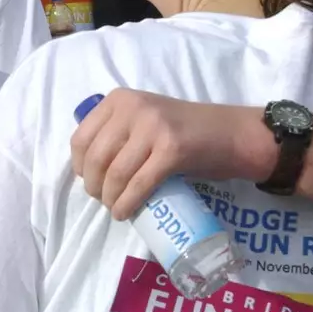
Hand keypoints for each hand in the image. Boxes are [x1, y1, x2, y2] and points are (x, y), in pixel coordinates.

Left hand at [70, 90, 265, 218]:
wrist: (232, 134)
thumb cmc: (186, 131)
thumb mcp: (144, 119)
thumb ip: (118, 132)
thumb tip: (88, 168)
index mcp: (120, 99)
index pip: (81, 137)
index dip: (79, 166)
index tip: (88, 181)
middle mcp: (133, 108)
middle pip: (95, 158)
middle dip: (94, 187)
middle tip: (104, 200)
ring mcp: (153, 127)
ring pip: (115, 173)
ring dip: (110, 199)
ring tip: (115, 209)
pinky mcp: (172, 149)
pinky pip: (139, 184)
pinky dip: (127, 204)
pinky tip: (125, 213)